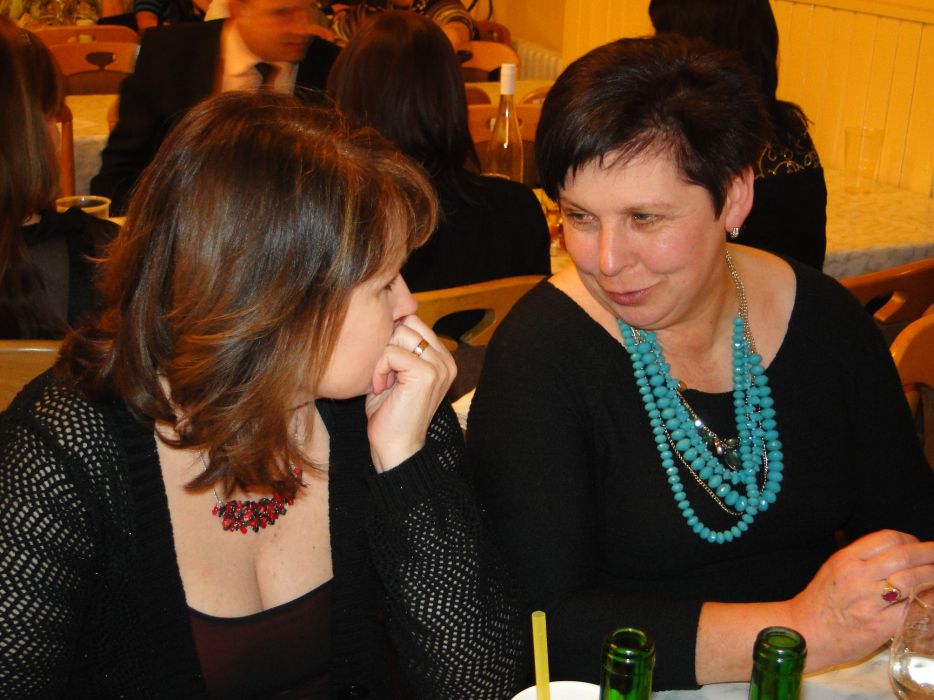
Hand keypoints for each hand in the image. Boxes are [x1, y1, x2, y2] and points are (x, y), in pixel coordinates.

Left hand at [365, 315, 455, 471]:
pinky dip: (379, 369)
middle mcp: (446, 360)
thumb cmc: (390, 413)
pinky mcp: (427, 374)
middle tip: (383, 373)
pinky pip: (392, 353)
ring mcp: (440, 366)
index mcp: (442, 358)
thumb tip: (385, 318)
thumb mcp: (396, 373)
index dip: (392, 337)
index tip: (385, 366)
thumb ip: (397, 347)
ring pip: (400, 334)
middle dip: (387, 344)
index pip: (414, 321)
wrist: (395, 447)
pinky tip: (380, 388)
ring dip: (382, 357)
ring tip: (382, 381)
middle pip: (408, 322)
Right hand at [788, 530, 933, 670]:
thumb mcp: (834, 570)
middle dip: (930, 554)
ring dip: (933, 575)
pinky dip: (928, 601)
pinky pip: (913, 608)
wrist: (805, 633)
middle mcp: (858, 576)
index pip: (887, 539)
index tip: (917, 547)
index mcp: (846, 559)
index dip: (909, 540)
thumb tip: (897, 556)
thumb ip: (862, 560)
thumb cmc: (821, 603)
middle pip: (905, 556)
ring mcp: (870, 601)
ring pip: (913, 579)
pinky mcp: (881, 625)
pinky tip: (931, 598)